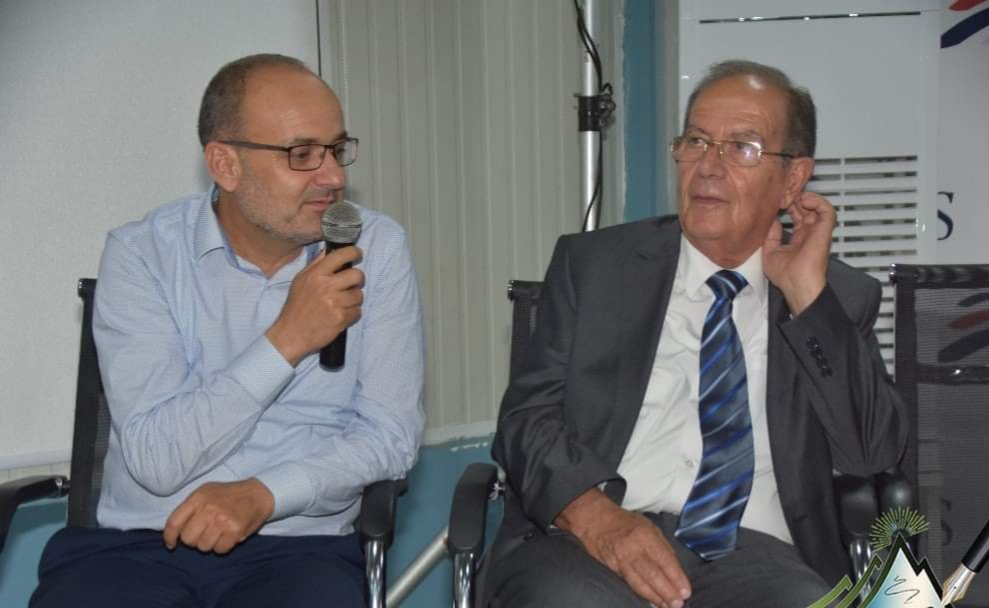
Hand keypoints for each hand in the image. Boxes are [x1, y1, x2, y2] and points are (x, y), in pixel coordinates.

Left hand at [163, 479, 273, 553]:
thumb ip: (190, 508)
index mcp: (198, 497)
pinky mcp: (235, 530)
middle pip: (188, 539)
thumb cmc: (229, 496)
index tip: (172, 544)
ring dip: (210, 544)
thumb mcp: (206, 493)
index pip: (174, 522)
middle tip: (205, 533)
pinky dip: (223, 546)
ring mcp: (222, 519)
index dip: (169, 537)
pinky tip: (228, 536)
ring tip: (219, 532)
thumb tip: (174, 532)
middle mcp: (208, 508)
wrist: (258, 494)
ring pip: (203, 547)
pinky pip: (219, 550)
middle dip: (194, 540)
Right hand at [266, 246, 364, 365]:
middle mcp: (325, 286)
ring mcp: (334, 303)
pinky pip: (357, 312)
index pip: (340, 256)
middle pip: (357, 275)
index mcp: (315, 275)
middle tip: (350, 286)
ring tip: (341, 304)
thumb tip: (328, 251)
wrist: (291, 335)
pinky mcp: (340, 318)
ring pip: (359, 295)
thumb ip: (315, 265)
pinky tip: (340, 316)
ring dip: (354, 300)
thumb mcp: (299, 281)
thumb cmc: (296, 308)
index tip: (357, 254)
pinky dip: (352, 314)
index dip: (353, 252)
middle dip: (357, 280)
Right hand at [555, 489, 691, 607]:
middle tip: (678, 604)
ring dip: (655, 597)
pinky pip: (629, 583)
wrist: (595, 520)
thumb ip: (662, 546)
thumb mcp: (649, 526)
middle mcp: (633, 548)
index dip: (676, 578)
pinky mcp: (612, 567)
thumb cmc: (625, 522)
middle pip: (653, 574)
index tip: (686, 591)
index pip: (665, 560)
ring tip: (666, 606)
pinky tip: (651, 601)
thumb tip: (675, 569)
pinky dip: (641, 594)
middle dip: (667, 592)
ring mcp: (621, 559)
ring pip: (640, 583)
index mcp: (646, 536)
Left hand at [762, 191, 835, 314]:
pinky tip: (805, 200)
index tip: (779, 200)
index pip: (797, 216)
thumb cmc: (785, 276)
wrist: (796, 284)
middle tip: (786, 194)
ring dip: (808, 198)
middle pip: (807, 209)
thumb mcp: (770, 251)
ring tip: (796, 196)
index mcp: (798, 239)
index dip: (790, 206)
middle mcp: (809, 234)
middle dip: (797, 199)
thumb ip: (771, 235)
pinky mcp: (824, 231)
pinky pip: (827, 211)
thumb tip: (771, 221)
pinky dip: (818, 201)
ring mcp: (817, 232)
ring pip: (819, 207)